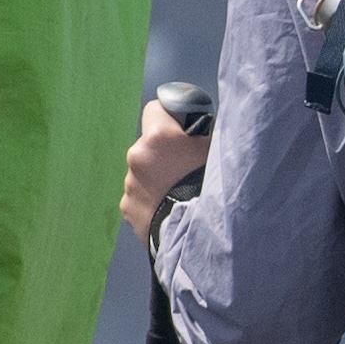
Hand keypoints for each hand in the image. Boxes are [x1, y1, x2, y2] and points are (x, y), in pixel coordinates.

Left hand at [121, 88, 216, 232]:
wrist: (200, 235)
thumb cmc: (213, 189)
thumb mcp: (216, 152)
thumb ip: (201, 137)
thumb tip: (199, 132)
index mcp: (158, 137)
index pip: (155, 108)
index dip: (169, 117)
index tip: (180, 129)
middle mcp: (137, 156)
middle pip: (148, 145)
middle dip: (163, 153)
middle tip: (186, 168)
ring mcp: (130, 184)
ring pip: (143, 173)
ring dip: (157, 178)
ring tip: (179, 194)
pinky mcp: (127, 208)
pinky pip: (139, 197)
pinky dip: (151, 201)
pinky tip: (169, 209)